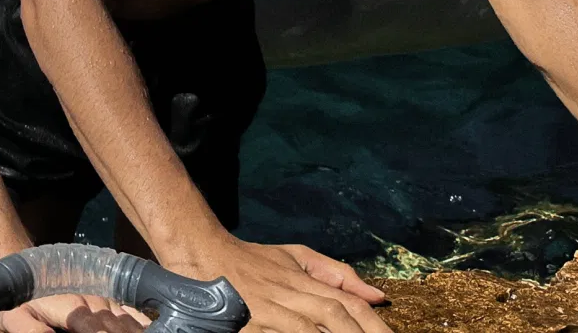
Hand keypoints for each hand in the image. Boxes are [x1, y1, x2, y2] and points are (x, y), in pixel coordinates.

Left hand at [0, 294, 148, 332]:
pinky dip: (142, 319)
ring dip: (139, 328)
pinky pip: (129, 308)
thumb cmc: (21, 300)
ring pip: (127, 316)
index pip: (95, 327)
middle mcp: (91, 300)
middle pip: (117, 323)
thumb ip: (30, 330)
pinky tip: (153, 325)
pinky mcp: (107, 296)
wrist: (26, 268)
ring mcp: (102, 296)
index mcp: (71, 307)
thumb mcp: (16, 317)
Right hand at [171, 237, 389, 332]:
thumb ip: (335, 273)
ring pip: (312, 328)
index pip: (349, 304)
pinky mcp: (250, 324)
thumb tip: (376, 295)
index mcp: (304, 279)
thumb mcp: (294, 257)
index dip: (375, 325)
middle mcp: (291, 293)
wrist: (201, 253)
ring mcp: (270, 309)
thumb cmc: (250, 259)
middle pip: (336, 316)